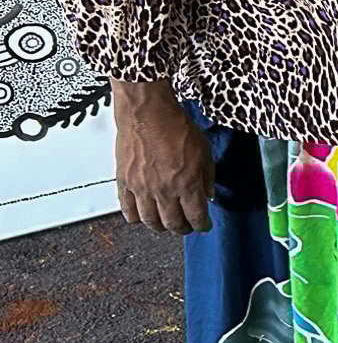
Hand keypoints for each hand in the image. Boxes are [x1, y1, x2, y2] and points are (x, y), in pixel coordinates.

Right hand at [111, 79, 214, 234]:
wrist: (148, 114)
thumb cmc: (176, 128)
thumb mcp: (204, 152)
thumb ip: (207, 176)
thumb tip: (208, 194)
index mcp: (187, 184)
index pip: (196, 216)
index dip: (202, 225)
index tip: (204, 226)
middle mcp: (164, 191)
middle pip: (173, 223)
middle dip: (183, 228)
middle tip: (186, 226)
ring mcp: (142, 189)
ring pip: (150, 221)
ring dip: (160, 226)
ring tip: (166, 223)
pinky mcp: (124, 183)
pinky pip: (128, 210)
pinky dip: (136, 217)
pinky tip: (142, 215)